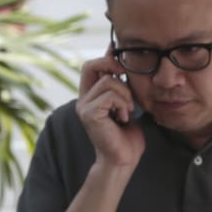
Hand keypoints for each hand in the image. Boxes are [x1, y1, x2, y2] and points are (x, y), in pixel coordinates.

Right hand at [76, 45, 145, 168]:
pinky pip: (110, 95)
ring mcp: (84, 106)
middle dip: (112, 65)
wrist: (123, 160)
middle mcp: (83, 99)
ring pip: (108, 81)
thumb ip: (124, 88)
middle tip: (126, 77)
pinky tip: (124, 117)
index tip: (118, 51)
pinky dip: (122, 103)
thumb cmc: (127, 137)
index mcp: (91, 96)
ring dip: (126, 93)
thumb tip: (127, 66)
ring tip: (128, 110)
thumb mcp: (127, 105)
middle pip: (91, 65)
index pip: (91, 66)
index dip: (105, 56)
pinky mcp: (89, 114)